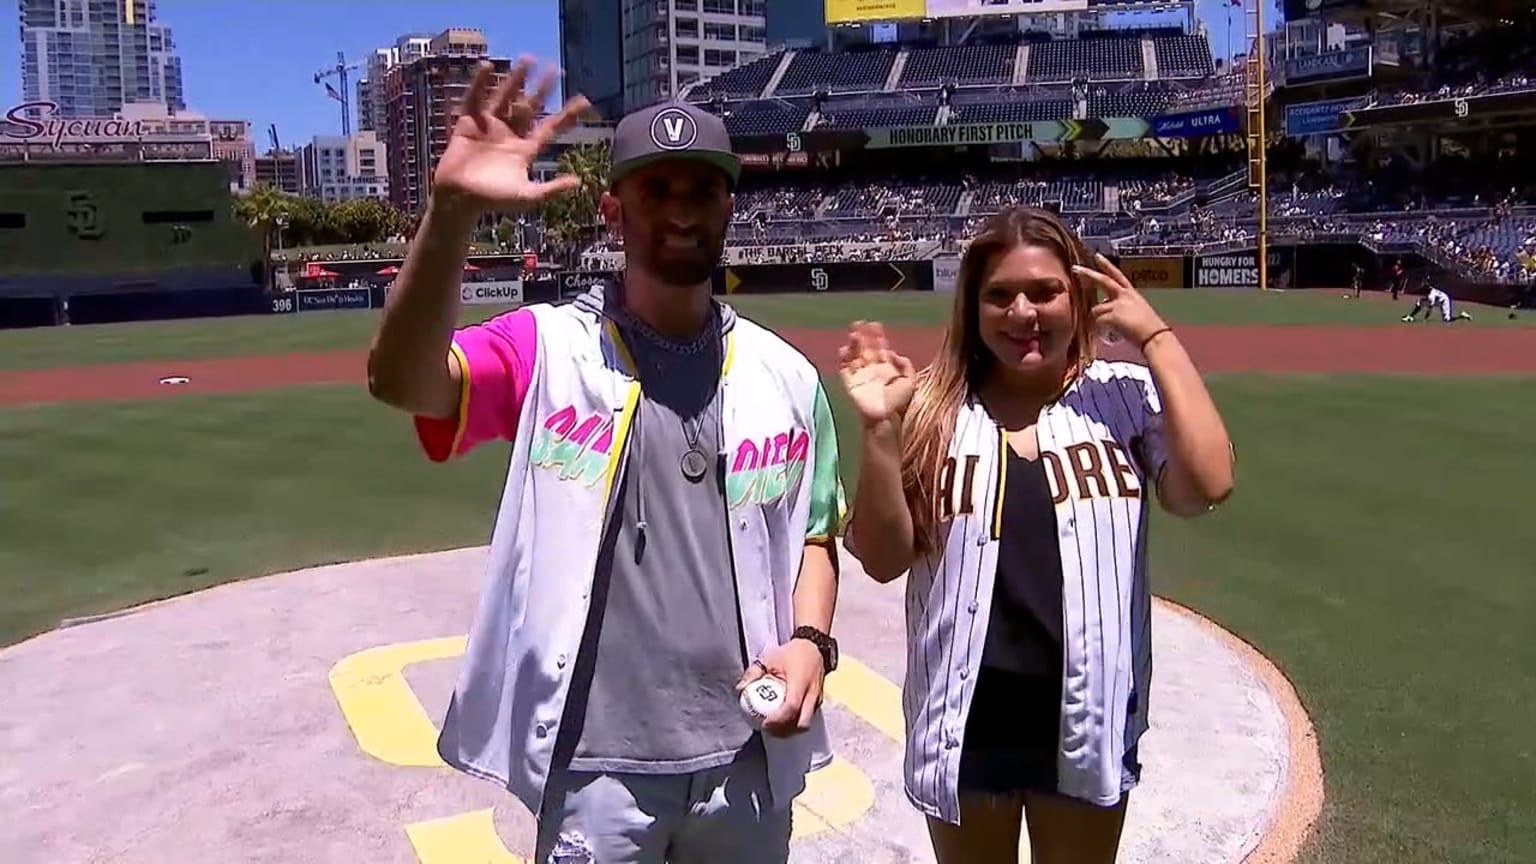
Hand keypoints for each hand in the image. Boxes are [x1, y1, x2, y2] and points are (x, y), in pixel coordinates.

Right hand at [431, 57, 591, 215]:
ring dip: (516, 80)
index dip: (567, 115)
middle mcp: (510, 134)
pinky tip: (488, 67)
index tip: (584, 101)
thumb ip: (551, 189)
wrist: (458, 200)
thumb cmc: (492, 200)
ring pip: (506, 98)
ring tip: (527, 60)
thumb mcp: (526, 196)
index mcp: (525, 149)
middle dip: (542, 89)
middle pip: (529, 106)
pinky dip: (480, 84)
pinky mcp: (468, 123)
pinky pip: (475, 99)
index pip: (550, 127)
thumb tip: (578, 182)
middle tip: (555, 69)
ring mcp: (489, 127)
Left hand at [736, 639, 824, 737]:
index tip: (764, 723)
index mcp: (800, 682)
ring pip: (807, 723)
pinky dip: (797, 722)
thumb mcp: (769, 659)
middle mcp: (811, 693)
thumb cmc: (791, 652)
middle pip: (802, 723)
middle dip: (785, 730)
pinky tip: (785, 718)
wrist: (813, 646)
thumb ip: (754, 673)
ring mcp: (818, 698)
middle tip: (770, 728)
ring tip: (776, 726)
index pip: (791, 707)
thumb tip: (740, 688)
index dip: (778, 720)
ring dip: (791, 728)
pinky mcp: (819, 701)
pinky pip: (809, 717)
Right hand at [838, 321, 915, 427]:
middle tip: (859, 323)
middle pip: (865, 347)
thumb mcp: (910, 382)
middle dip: (862, 335)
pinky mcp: (850, 383)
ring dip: (853, 344)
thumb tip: (895, 353)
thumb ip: (906, 366)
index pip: (879, 347)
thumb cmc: (898, 403)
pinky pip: (845, 369)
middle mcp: (871, 369)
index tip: (875, 324)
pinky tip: (843, 350)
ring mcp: (860, 375)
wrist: (884, 418)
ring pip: (854, 355)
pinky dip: (843, 359)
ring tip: (853, 334)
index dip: (877, 336)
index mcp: (885, 367)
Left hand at [1073, 253, 1169, 348]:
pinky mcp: (1113, 316)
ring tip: (1103, 330)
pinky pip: (1096, 322)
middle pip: (1103, 281)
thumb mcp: (1137, 311)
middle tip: (1075, 268)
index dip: (1107, 265)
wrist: (1155, 337)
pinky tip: (1103, 335)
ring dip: (1095, 320)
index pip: (1118, 275)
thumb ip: (1121, 308)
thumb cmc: (1148, 329)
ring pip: (1096, 309)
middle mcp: (1125, 295)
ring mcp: (1118, 304)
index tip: (1097, 256)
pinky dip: (1096, 330)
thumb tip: (1107, 313)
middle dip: (1088, 273)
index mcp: (1132, 294)